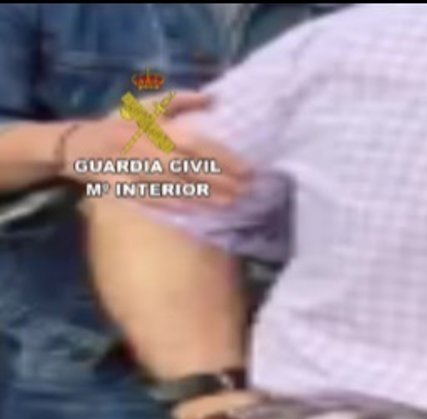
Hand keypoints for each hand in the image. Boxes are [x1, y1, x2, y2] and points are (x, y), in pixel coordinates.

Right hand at [61, 91, 250, 205]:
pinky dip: (173, 203)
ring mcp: (134, 170)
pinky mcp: (123, 187)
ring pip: (174, 185)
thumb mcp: (147, 106)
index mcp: (155, 128)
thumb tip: (213, 97)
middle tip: (247, 191)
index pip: (196, 144)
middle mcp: (146, 149)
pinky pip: (151, 197)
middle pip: (190, 167)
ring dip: (204, 196)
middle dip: (220, 181)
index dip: (223, 157)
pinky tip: (196, 211)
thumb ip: (180, 100)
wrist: (77, 144)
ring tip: (231, 203)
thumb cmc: (120, 123)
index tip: (247, 169)